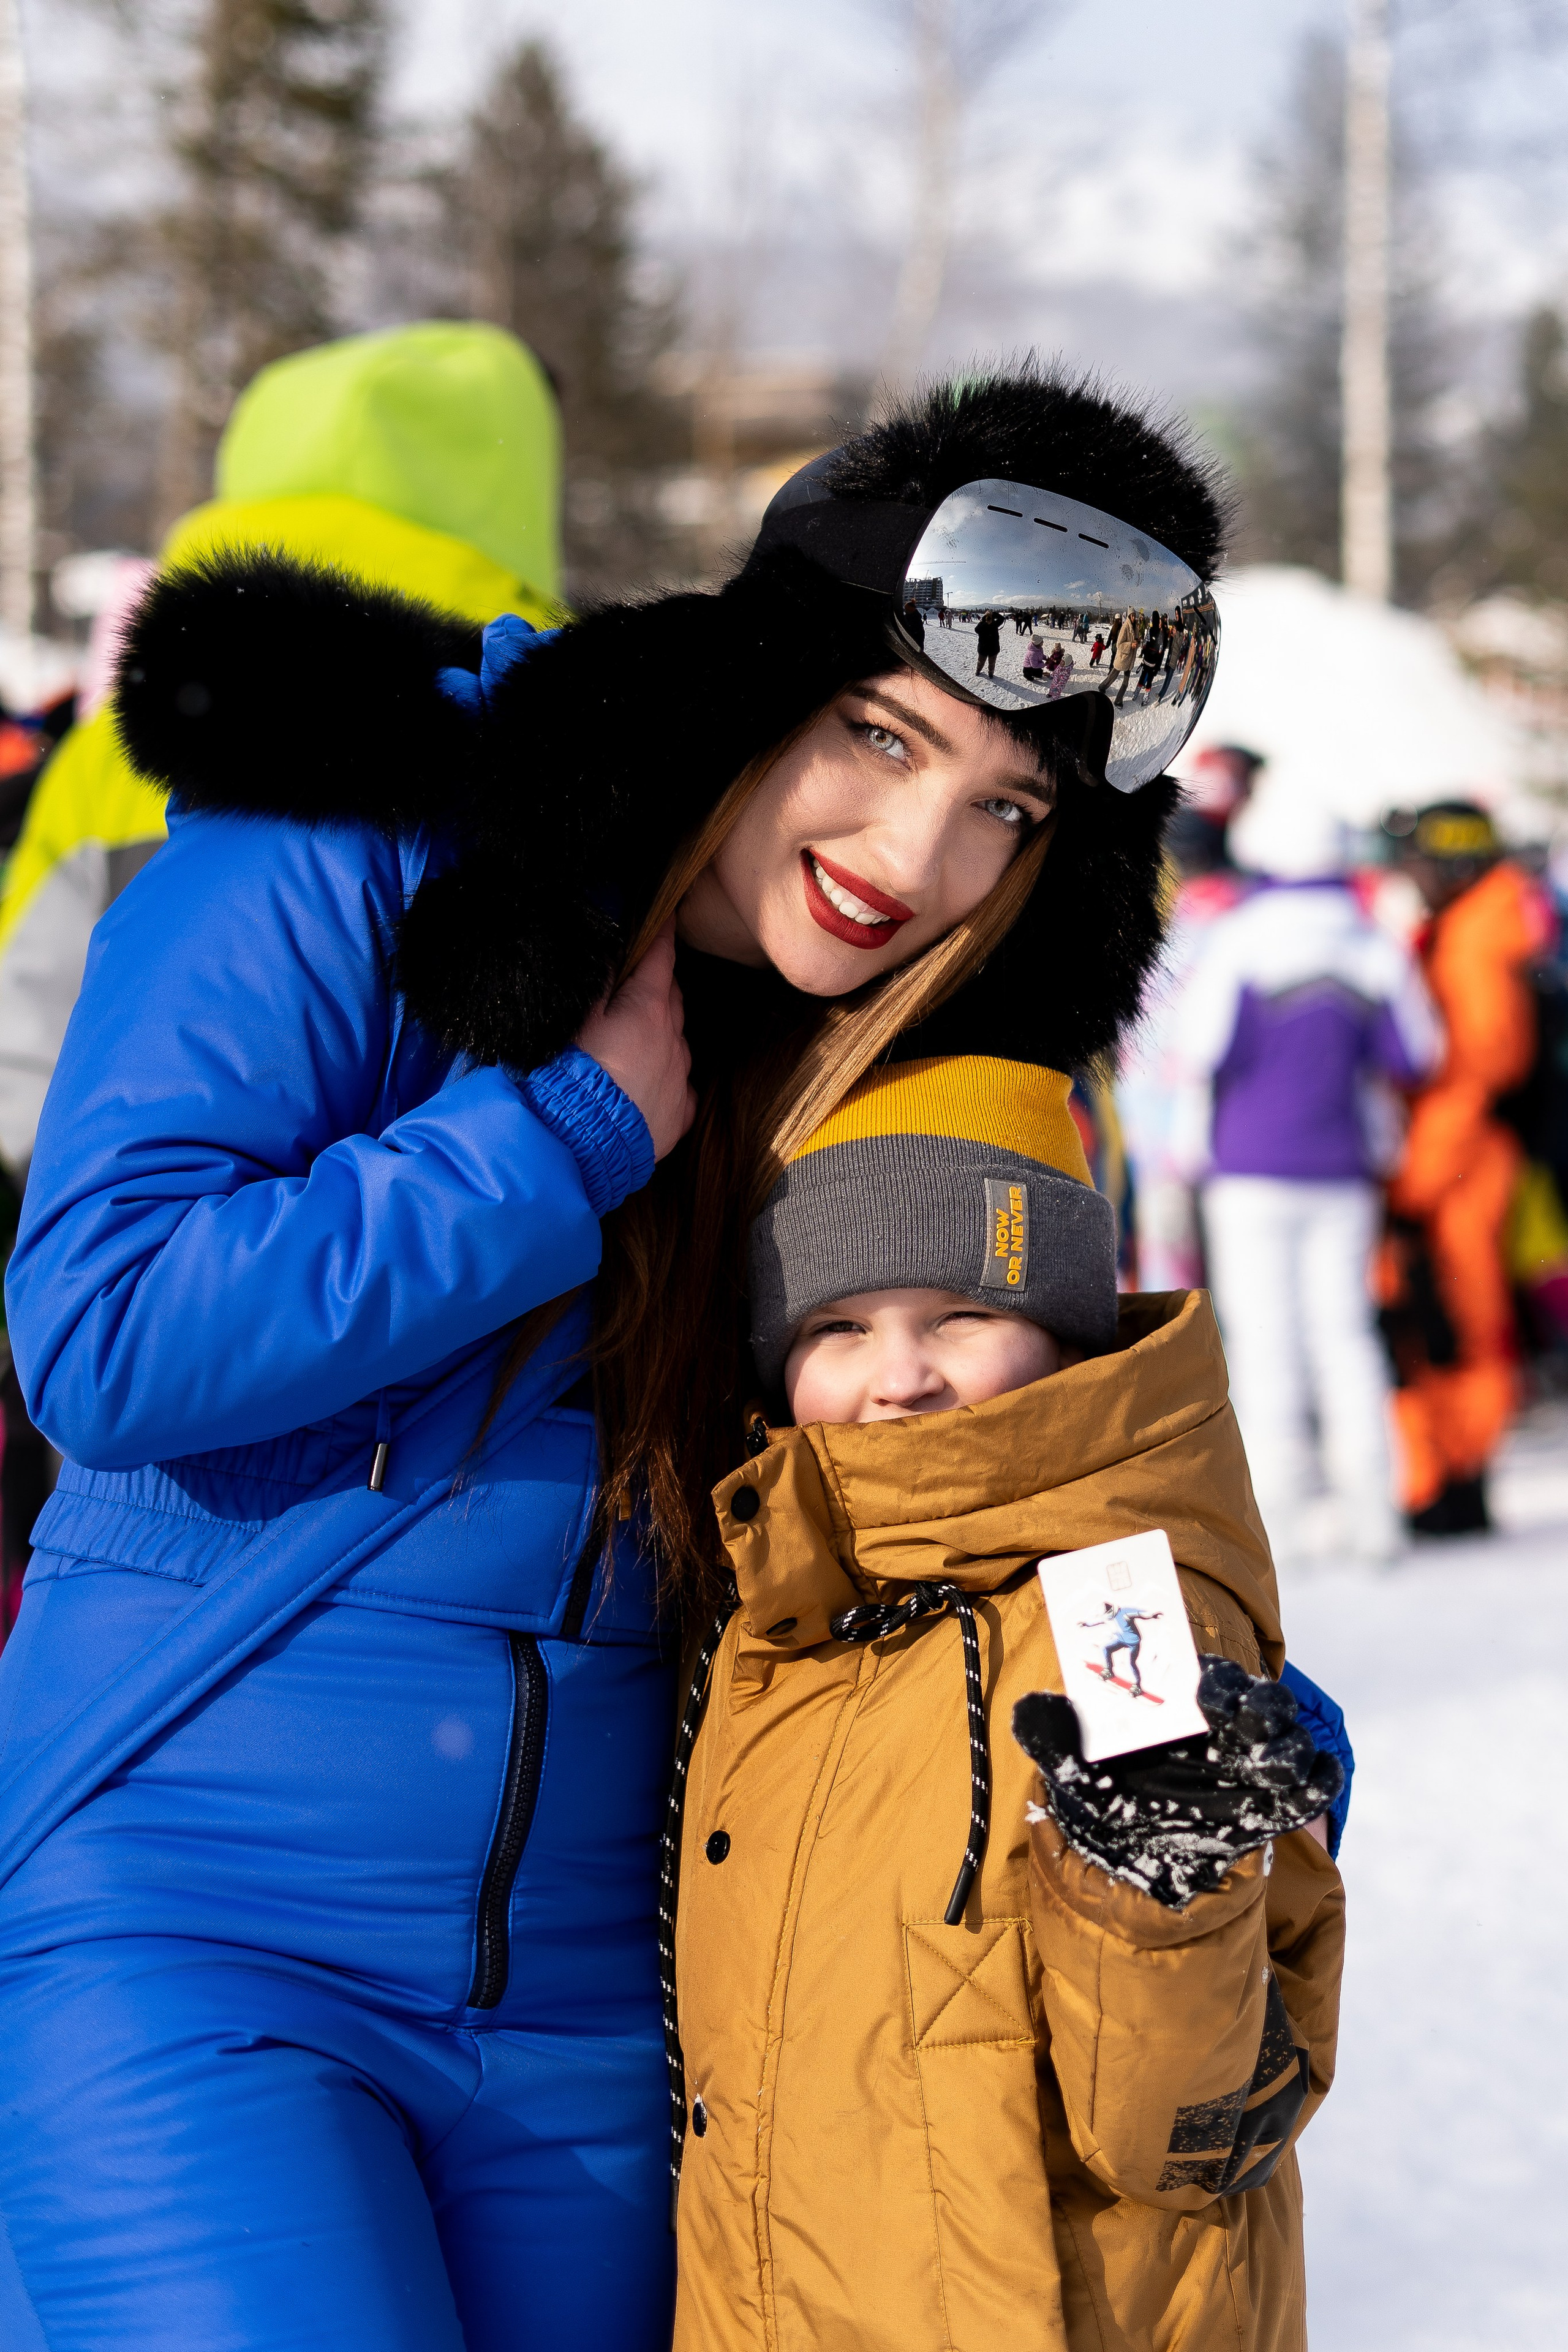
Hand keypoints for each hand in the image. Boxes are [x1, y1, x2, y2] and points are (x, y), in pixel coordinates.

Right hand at [575, 922, 695, 1162]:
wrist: (578, 1145)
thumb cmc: (568, 1074)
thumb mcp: (575, 1015)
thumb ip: (599, 979)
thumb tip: (614, 947)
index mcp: (650, 1007)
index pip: (661, 956)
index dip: (662, 933)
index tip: (665, 916)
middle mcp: (674, 1040)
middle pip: (671, 999)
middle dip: (657, 986)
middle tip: (633, 983)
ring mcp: (681, 1080)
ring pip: (676, 1043)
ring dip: (659, 1035)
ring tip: (629, 1042)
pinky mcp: (677, 1117)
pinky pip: (679, 1090)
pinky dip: (665, 1081)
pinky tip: (645, 1087)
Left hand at [1012, 1657, 1343, 1909]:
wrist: (1131, 1860)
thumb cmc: (1107, 1797)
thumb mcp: (1076, 1772)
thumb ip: (1055, 1740)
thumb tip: (1026, 1709)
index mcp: (1183, 1706)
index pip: (1210, 1679)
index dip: (1215, 1679)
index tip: (1206, 1689)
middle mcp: (1226, 1731)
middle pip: (1262, 1704)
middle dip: (1262, 1707)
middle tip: (1250, 1717)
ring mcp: (1254, 1769)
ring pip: (1291, 1743)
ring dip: (1289, 1748)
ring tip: (1273, 1765)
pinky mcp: (1272, 1809)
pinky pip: (1313, 1789)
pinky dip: (1320, 1783)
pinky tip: (1314, 1783)